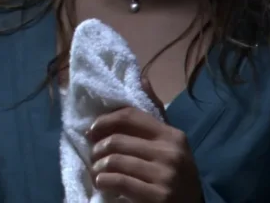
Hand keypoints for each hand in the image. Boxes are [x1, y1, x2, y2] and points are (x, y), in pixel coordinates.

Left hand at [85, 76, 201, 202]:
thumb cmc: (176, 173)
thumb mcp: (171, 143)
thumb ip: (155, 114)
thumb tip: (141, 78)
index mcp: (172, 135)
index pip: (130, 116)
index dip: (105, 121)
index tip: (92, 130)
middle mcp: (170, 153)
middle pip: (117, 140)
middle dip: (98, 148)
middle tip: (93, 155)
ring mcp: (165, 176)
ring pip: (114, 161)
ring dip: (98, 167)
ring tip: (97, 171)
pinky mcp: (157, 197)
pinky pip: (117, 181)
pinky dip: (103, 182)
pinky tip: (102, 184)